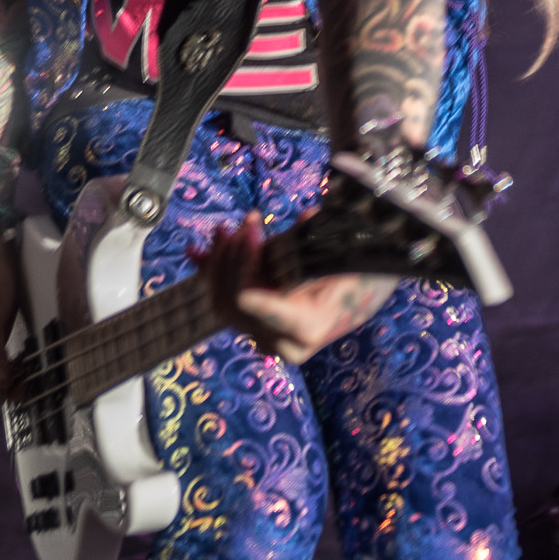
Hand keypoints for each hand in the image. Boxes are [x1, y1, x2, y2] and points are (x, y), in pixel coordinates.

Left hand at [205, 212, 396, 367]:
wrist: (359, 298)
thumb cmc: (359, 274)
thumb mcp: (345, 255)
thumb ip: (318, 241)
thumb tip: (306, 219)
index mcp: (306, 326)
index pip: (253, 302)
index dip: (243, 268)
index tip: (248, 231)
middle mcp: (281, 340)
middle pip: (233, 301)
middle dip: (234, 254)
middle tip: (250, 220)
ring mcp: (263, 336)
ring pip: (222, 302)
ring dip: (220, 259)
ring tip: (227, 227)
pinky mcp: (253, 327)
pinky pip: (223, 302)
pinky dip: (213, 272)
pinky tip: (198, 251)